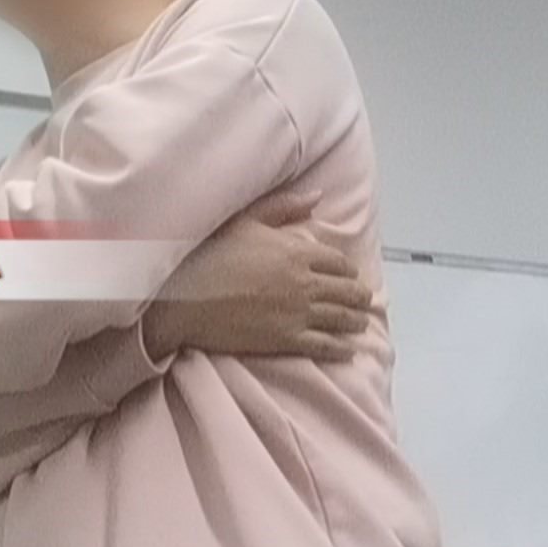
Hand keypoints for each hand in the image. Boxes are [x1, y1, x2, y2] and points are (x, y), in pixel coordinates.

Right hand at [144, 189, 374, 361]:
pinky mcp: (287, 339)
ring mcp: (298, 313)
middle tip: (362, 302)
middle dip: (359, 297)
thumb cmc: (211, 254)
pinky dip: (342, 349)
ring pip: (342, 318)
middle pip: (348, 291)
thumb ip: (283, 207)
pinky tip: (348, 350)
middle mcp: (305, 282)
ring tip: (358, 324)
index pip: (339, 262)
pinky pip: (326, 345)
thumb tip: (317, 196)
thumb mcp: (245, 220)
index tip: (348, 276)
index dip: (347, 271)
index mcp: (298, 251)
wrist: (185, 296)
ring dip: (355, 321)